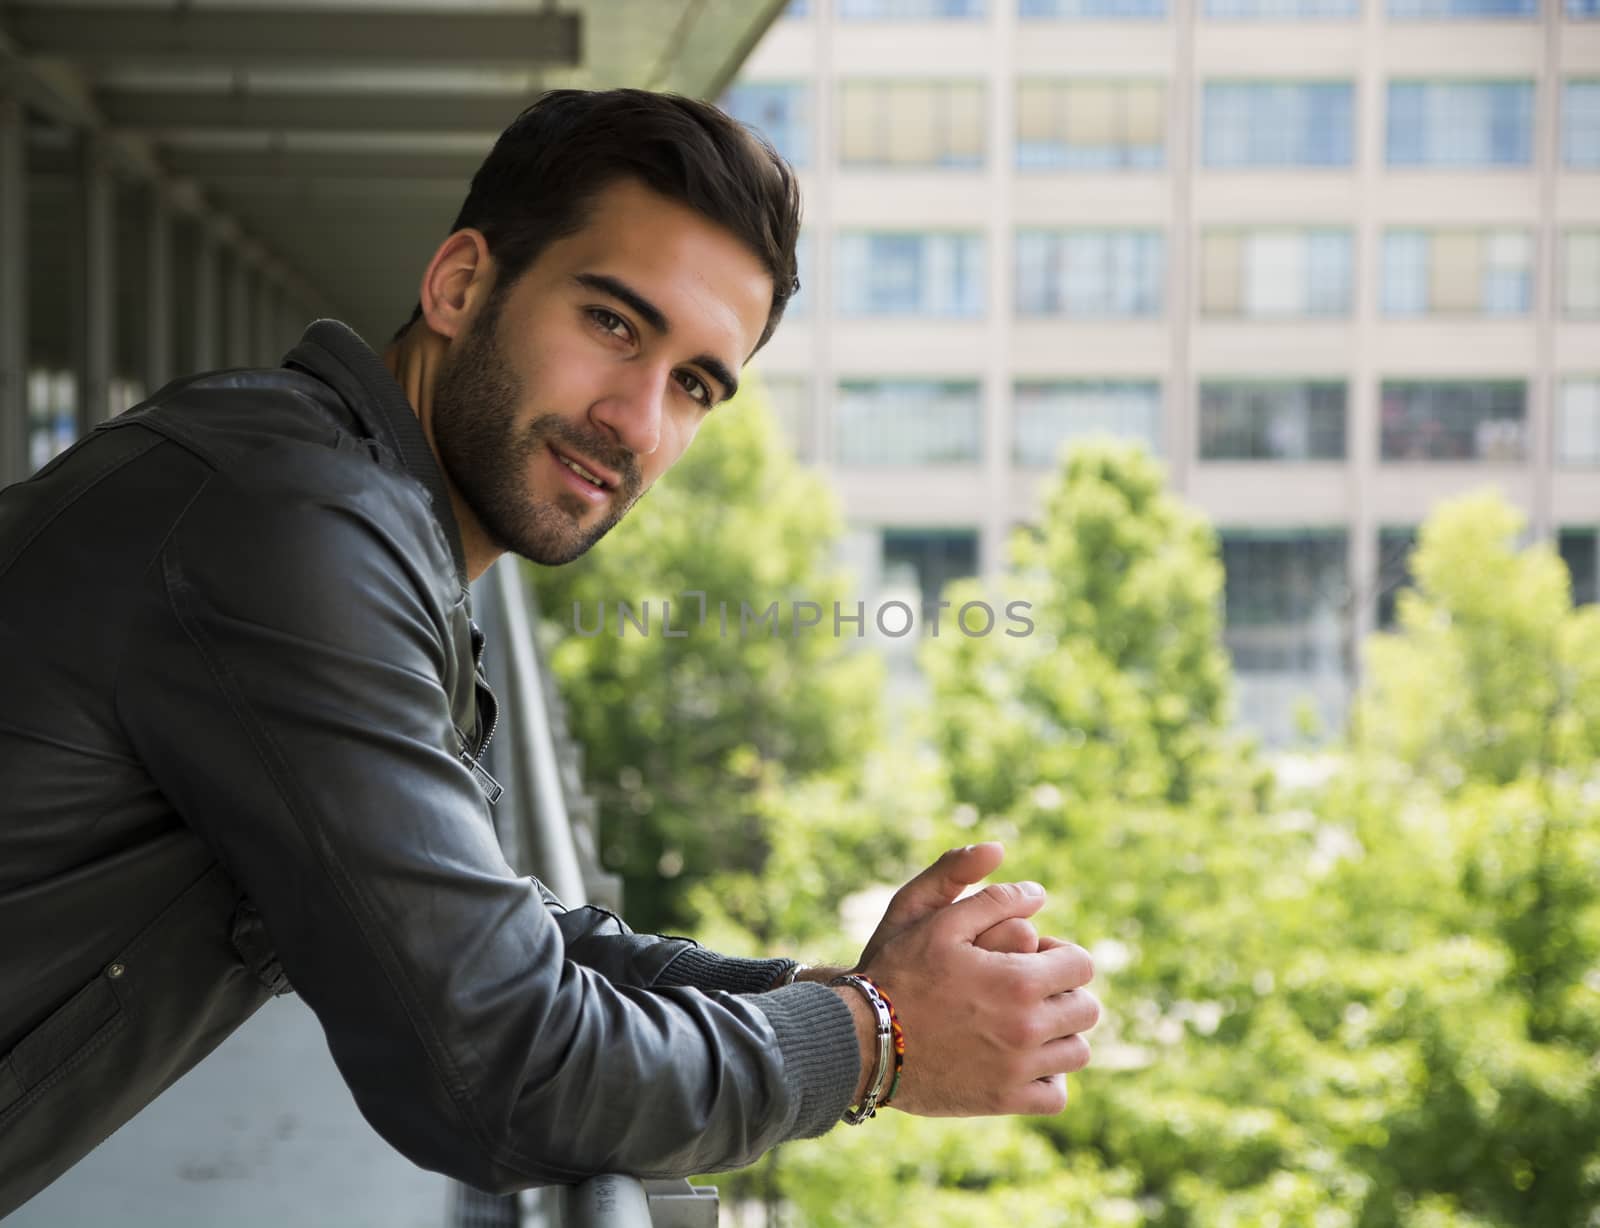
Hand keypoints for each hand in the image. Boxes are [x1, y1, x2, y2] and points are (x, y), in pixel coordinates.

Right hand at [847, 846, 1098, 1117]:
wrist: (862, 1039)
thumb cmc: (898, 974)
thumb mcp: (937, 921)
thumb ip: (992, 898)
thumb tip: (1038, 891)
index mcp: (1020, 979)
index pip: (1082, 965)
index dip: (1061, 955)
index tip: (1034, 958)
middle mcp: (1028, 1026)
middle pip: (1086, 1009)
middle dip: (1063, 993)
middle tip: (1027, 991)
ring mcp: (1018, 1069)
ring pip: (1076, 1052)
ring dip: (1059, 1035)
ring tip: (1024, 1024)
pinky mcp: (1004, 1101)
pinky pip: (1055, 1096)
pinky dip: (1048, 1079)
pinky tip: (1021, 1061)